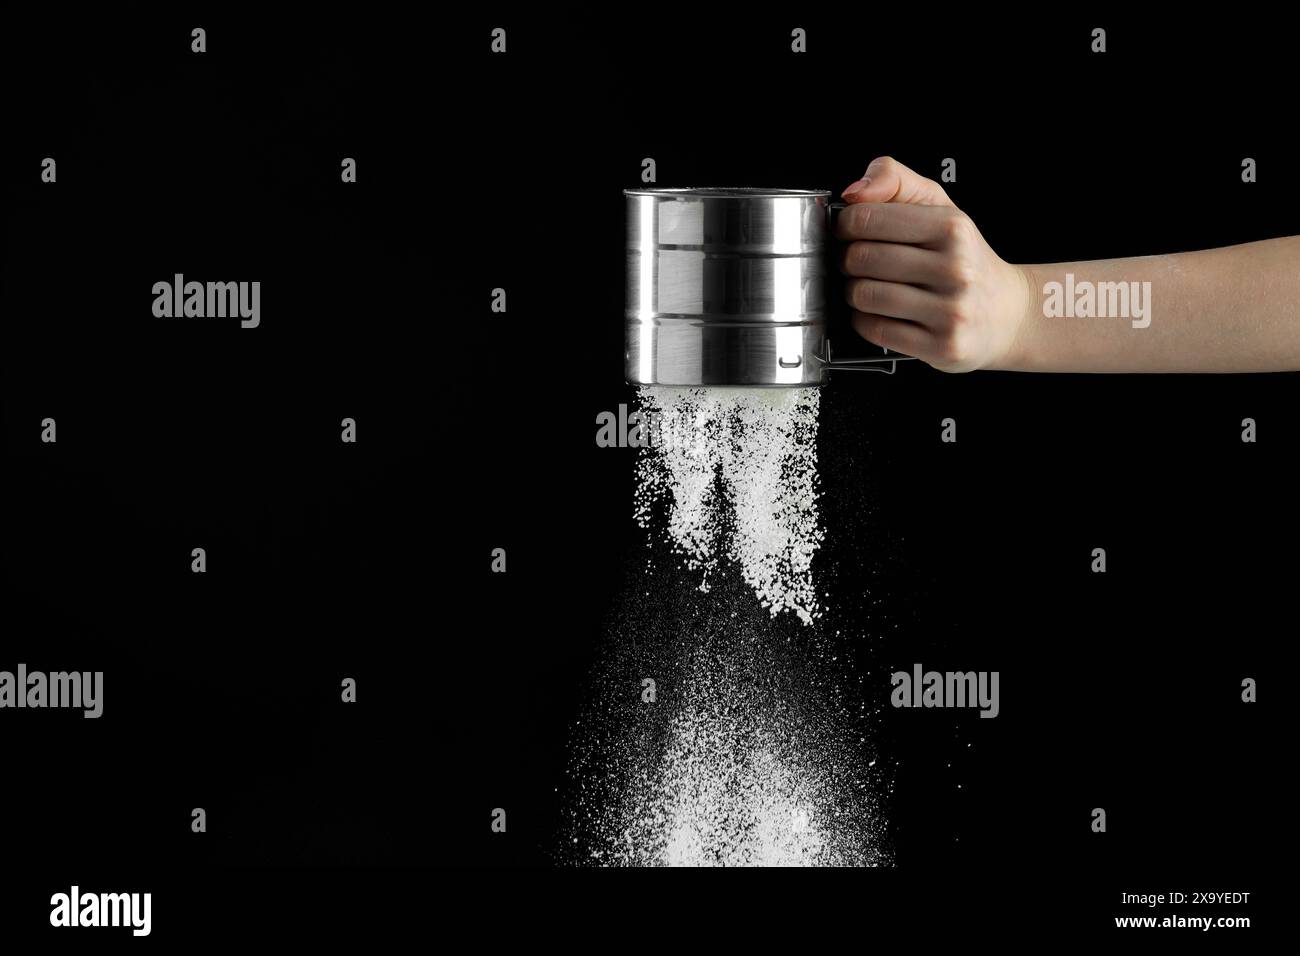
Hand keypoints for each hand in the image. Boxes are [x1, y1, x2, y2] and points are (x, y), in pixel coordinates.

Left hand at [837, 157, 1033, 371]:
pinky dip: (864, 320)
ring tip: (868, 287)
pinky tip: (878, 312)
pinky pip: (875, 329)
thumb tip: (853, 192)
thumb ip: (895, 180)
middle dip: (847, 260)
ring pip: (865, 295)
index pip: (865, 218)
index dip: (845, 225)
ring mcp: (951, 311)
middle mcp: (956, 269)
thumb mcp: (938, 206)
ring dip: (854, 292)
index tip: (850, 232)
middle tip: (857, 263)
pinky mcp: (942, 346)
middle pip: (860, 258)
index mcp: (953, 228)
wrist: (1006, 313)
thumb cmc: (963, 258)